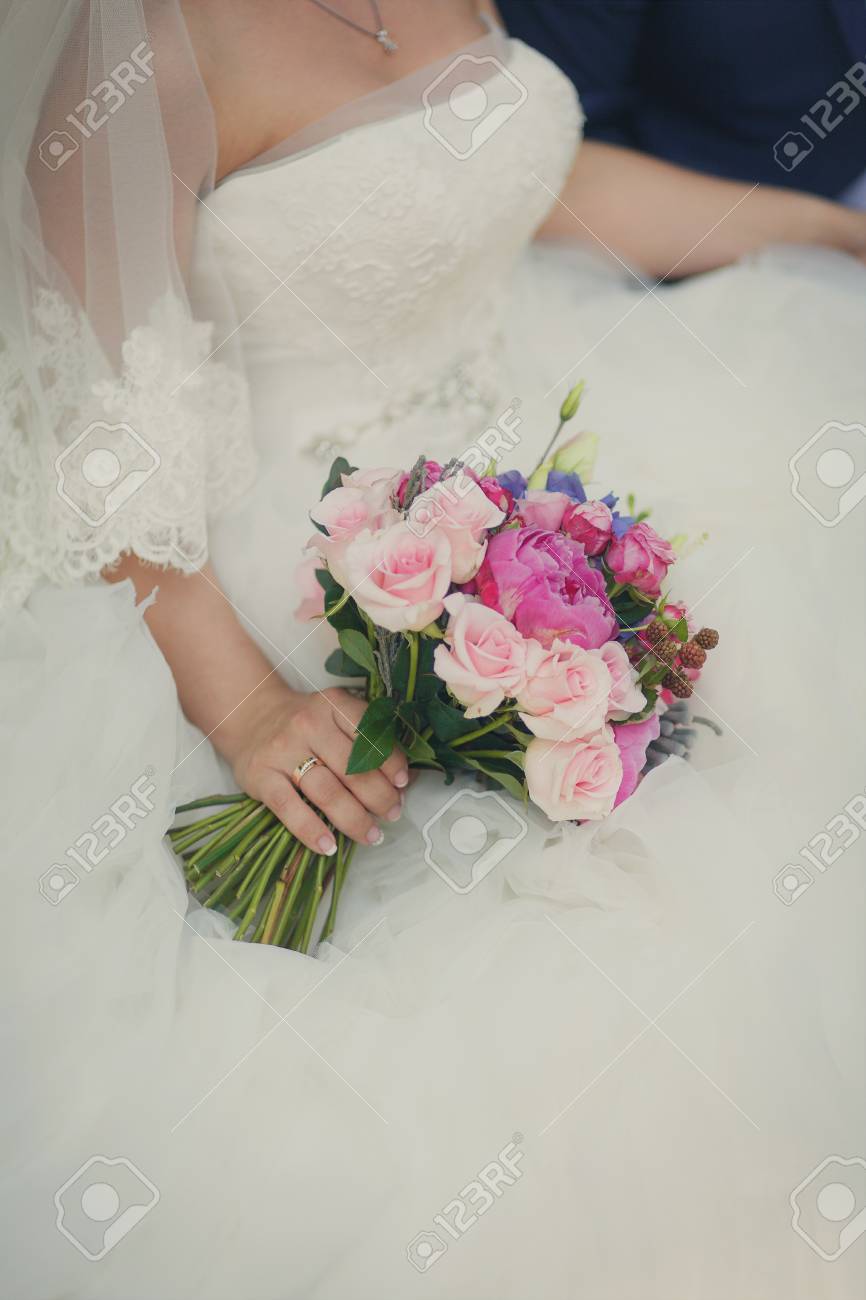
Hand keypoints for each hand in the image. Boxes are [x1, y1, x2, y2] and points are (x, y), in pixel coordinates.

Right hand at [223, 681, 407, 855]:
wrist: (250, 716)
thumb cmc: (304, 724)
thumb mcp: (336, 715)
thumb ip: (367, 739)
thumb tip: (402, 780)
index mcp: (333, 705)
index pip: (370, 734)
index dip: (391, 762)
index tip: (402, 783)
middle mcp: (308, 724)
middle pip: (353, 769)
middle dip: (379, 797)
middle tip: (392, 813)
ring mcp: (283, 751)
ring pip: (327, 792)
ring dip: (354, 819)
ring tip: (371, 835)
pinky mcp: (261, 776)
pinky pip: (289, 808)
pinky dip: (311, 830)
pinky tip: (329, 846)